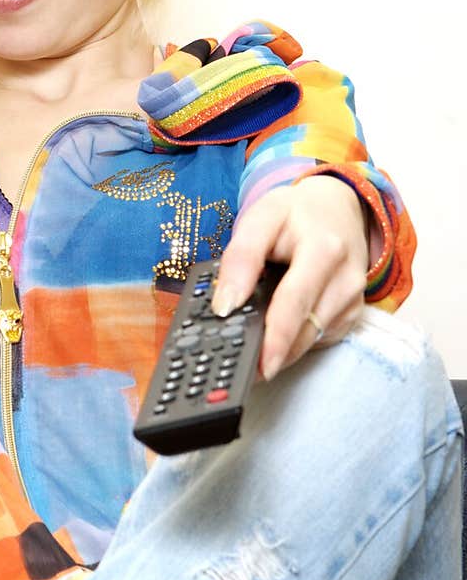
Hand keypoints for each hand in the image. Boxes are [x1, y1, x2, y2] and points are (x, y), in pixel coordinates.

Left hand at [211, 176, 370, 381]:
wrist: (338, 208)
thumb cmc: (297, 214)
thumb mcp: (262, 218)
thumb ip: (241, 257)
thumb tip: (226, 305)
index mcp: (324, 250)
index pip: (295, 302)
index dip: (273, 337)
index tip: (254, 362)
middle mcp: (346, 279)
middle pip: (305, 330)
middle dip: (272, 355)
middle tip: (241, 370)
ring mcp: (353, 300)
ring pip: (311, 342)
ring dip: (280, 352)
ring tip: (249, 355)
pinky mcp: (352, 315)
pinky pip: (318, 340)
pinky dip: (293, 343)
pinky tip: (274, 337)